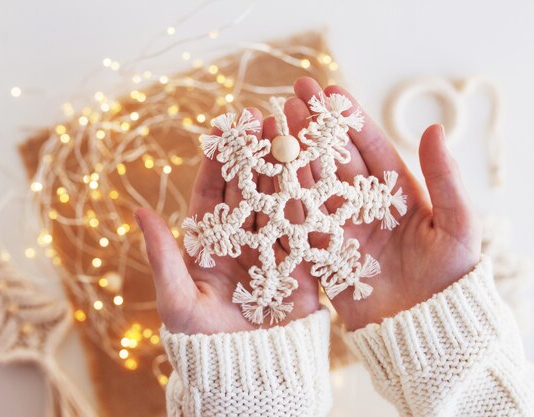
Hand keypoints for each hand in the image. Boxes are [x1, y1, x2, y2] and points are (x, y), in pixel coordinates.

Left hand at [135, 108, 319, 334]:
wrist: (248, 371)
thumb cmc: (204, 339)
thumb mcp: (177, 298)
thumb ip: (162, 256)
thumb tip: (138, 212)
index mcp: (211, 242)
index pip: (215, 193)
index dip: (220, 161)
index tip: (225, 129)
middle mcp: (243, 239)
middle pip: (250, 188)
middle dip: (256, 153)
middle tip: (263, 115)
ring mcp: (274, 249)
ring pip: (280, 200)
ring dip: (285, 167)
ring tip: (292, 130)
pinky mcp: (304, 265)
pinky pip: (308, 227)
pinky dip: (312, 200)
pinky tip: (318, 169)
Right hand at [290, 77, 481, 329]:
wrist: (424, 328)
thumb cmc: (449, 276)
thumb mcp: (457, 224)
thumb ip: (445, 178)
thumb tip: (435, 129)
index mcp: (397, 192)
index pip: (369, 146)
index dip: (349, 119)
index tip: (329, 91)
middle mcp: (364, 204)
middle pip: (334, 159)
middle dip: (314, 127)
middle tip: (292, 95)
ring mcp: (341, 227)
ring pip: (312, 185)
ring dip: (293, 155)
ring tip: (273, 126)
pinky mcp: (323, 253)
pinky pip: (299, 221)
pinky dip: (283, 199)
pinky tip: (265, 175)